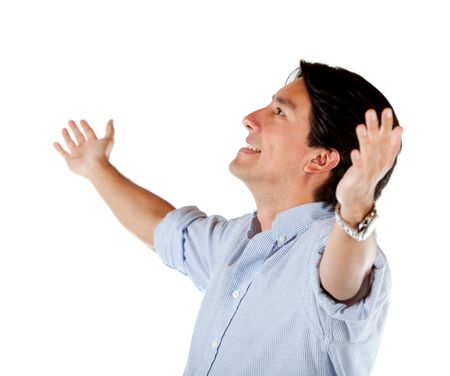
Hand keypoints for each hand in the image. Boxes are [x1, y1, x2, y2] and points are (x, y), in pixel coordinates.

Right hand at [53, 119, 114, 178]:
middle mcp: (85, 148)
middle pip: (79, 136)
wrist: (95, 167)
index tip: (81, 120)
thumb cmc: (101, 154)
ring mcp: (77, 154)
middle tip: (70, 121)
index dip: (85, 126)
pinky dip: (58, 148)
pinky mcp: (70, 160)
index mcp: (94, 143)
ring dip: (66, 136)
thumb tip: (111, 120)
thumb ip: (109, 130)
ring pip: (70, 143)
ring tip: (63, 129)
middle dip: (75, 129)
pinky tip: (55, 142)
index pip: (89, 133)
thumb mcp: (108, 140)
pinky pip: (63, 153)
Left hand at [335, 108, 402, 224]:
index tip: (387, 110)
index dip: (387, 125)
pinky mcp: (357, 178)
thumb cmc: (367, 175)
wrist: (357, 198)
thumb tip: (400, 127)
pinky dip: (357, 160)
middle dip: (376, 127)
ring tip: (360, 127)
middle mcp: (379, 162)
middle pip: (378, 142)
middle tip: (371, 111)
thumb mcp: (380, 159)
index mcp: (384, 157)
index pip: (388, 138)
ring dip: (364, 140)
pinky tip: (354, 151)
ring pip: (367, 153)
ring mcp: (368, 170)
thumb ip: (388, 144)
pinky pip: (358, 168)